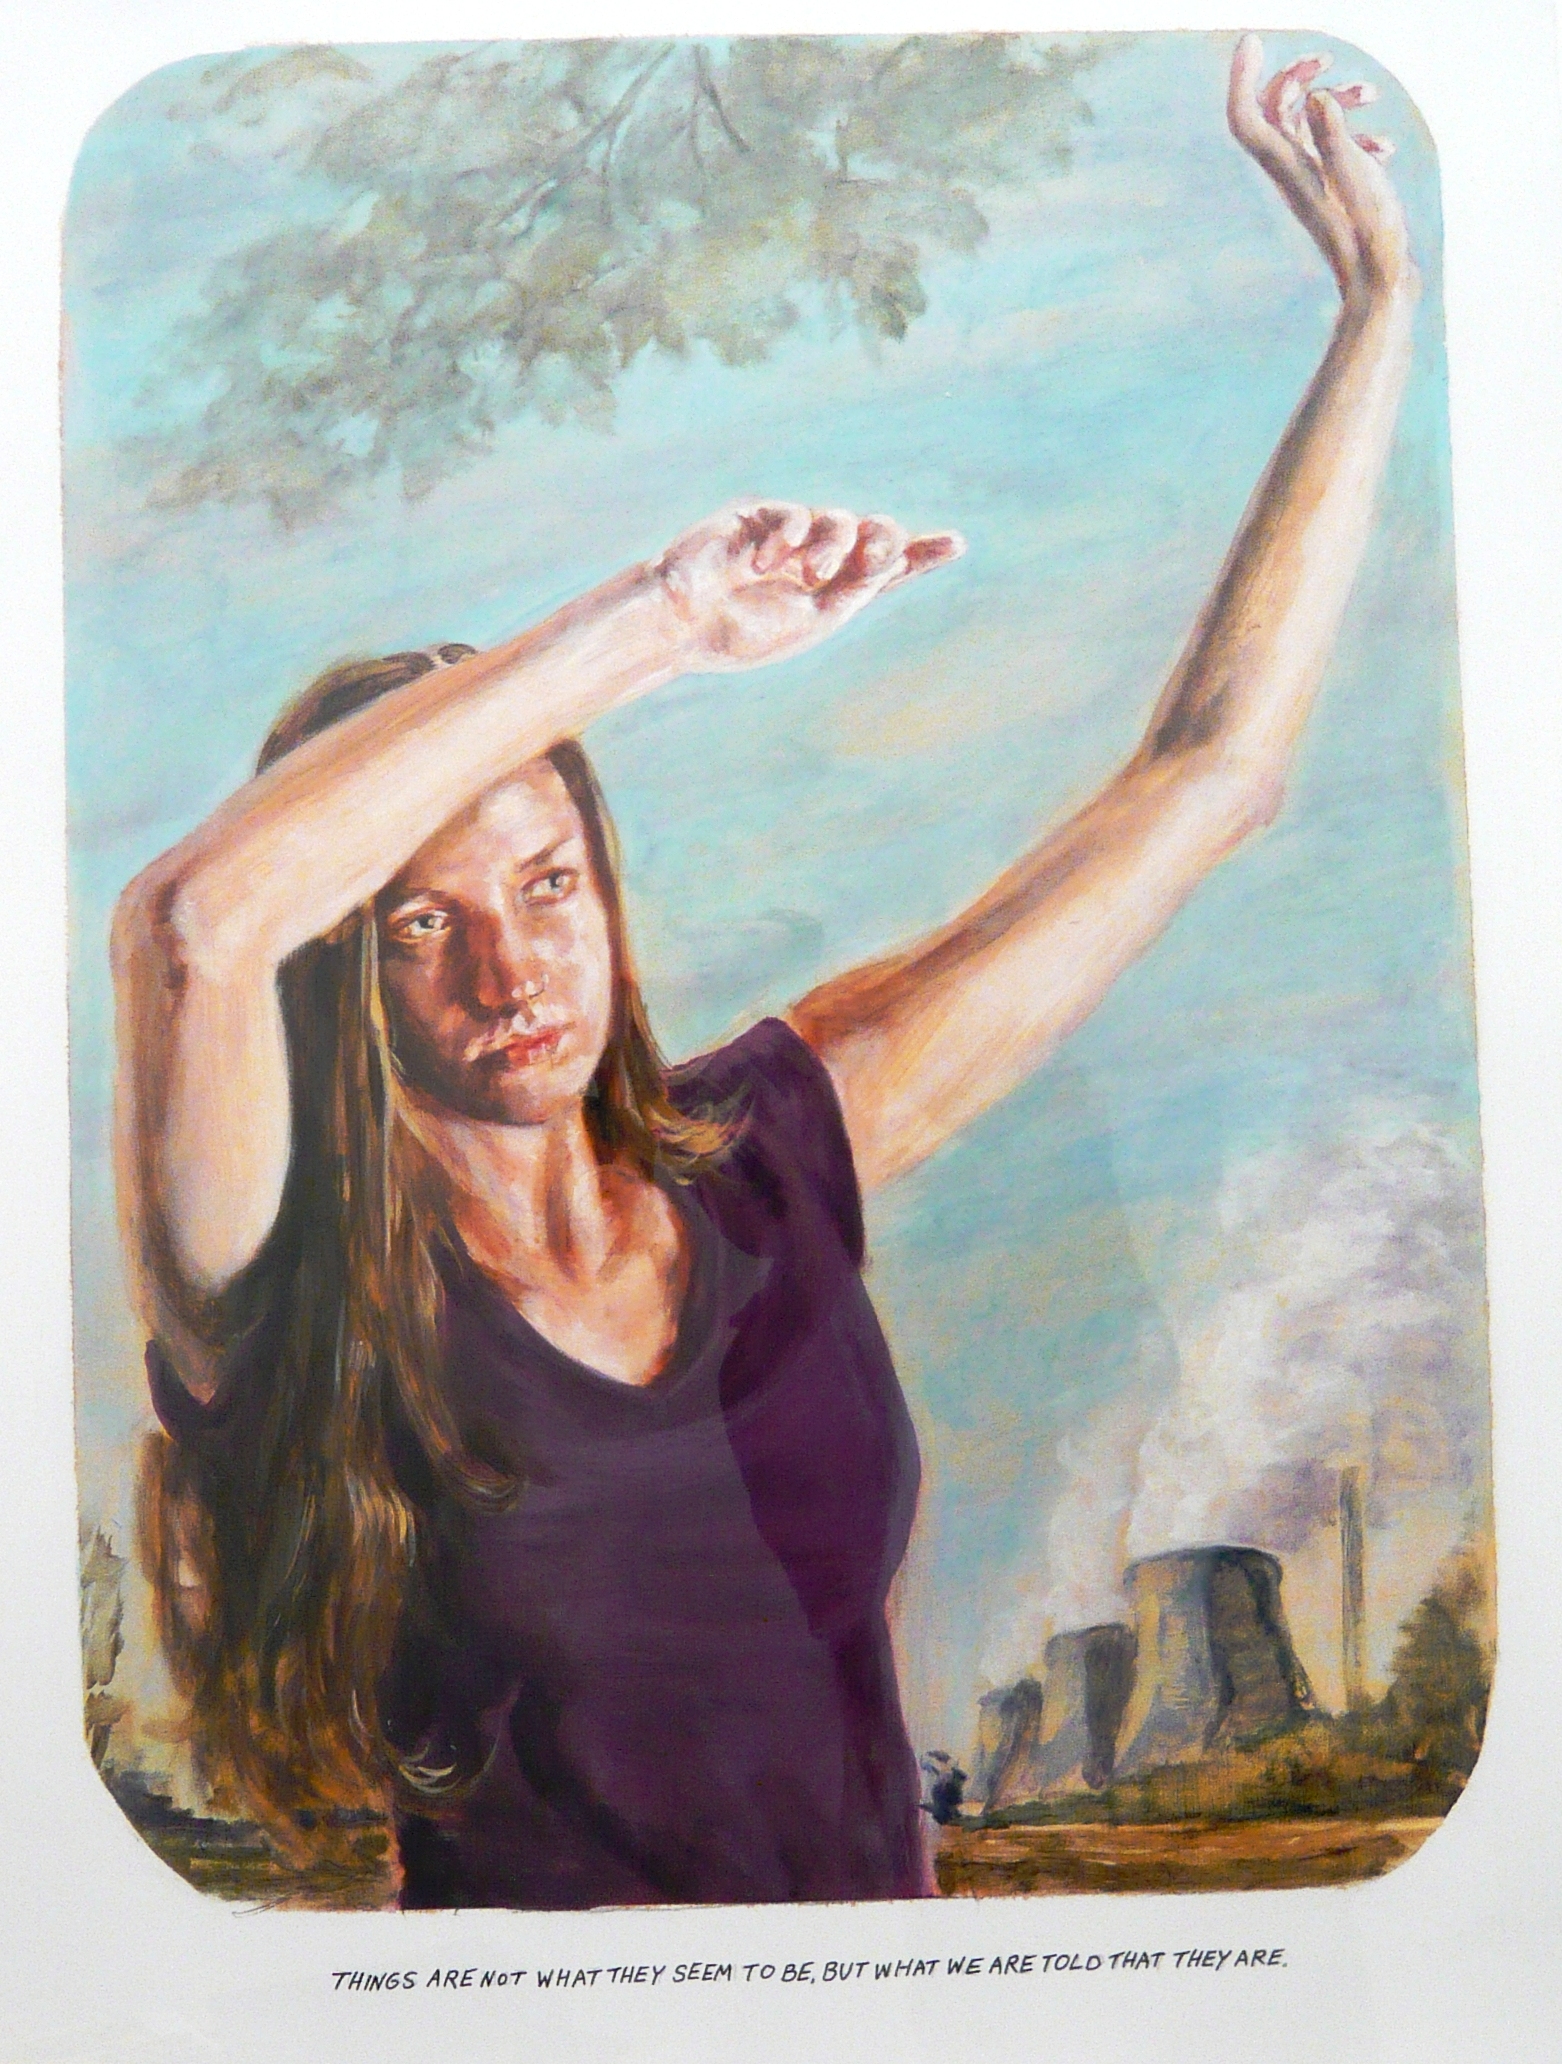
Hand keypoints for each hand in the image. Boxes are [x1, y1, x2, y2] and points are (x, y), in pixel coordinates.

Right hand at [654, 501, 963, 673]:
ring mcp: (790, 536)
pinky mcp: (761, 516)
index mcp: (832, 592)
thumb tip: (896, 554)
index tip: (957, 544)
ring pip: (841, 520)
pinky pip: (797, 513)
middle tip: (874, 561)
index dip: (921, 554)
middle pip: (873, 534)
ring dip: (836, 544)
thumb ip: (856, 587)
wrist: (684, 624)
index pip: (886, 569)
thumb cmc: (745, 633)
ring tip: (814, 573)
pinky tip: (767, 563)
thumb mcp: (816, 618)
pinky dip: (791, 537)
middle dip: (883, 543)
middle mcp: (817, 560)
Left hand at [1228, 34, 1416, 311]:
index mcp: (1289, 167)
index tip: (1252, 40)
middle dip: (1295, 76)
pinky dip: (1353, 133)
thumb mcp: (1356, 178)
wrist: (1381, 287)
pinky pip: (1332, 148)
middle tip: (1325, 57)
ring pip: (1307, 126)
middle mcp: (1292, 172)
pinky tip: (1385, 148)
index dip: (1243, 77)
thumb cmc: (1371, 237)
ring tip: (1370, 95)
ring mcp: (1312, 181)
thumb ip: (1334, 137)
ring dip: (1333, 99)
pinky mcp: (1333, 190)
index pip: (1248, 116)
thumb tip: (1318, 98)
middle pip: (1273, 113)